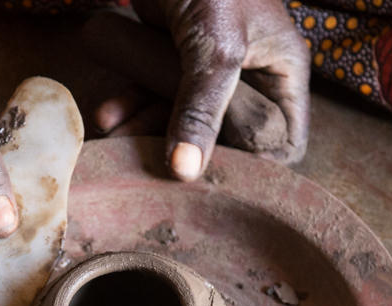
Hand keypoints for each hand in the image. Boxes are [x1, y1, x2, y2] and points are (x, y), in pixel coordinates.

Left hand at [90, 0, 309, 177]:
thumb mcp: (212, 45)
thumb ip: (200, 108)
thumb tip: (186, 172)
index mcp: (282, 71)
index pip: (283, 140)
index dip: (255, 164)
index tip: (214, 175)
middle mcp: (251, 75)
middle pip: (227, 138)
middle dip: (188, 151)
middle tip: (157, 165)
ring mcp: (210, 69)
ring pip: (184, 121)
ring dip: (148, 129)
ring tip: (117, 134)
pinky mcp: (174, 59)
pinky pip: (157, 96)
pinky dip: (132, 105)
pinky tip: (109, 114)